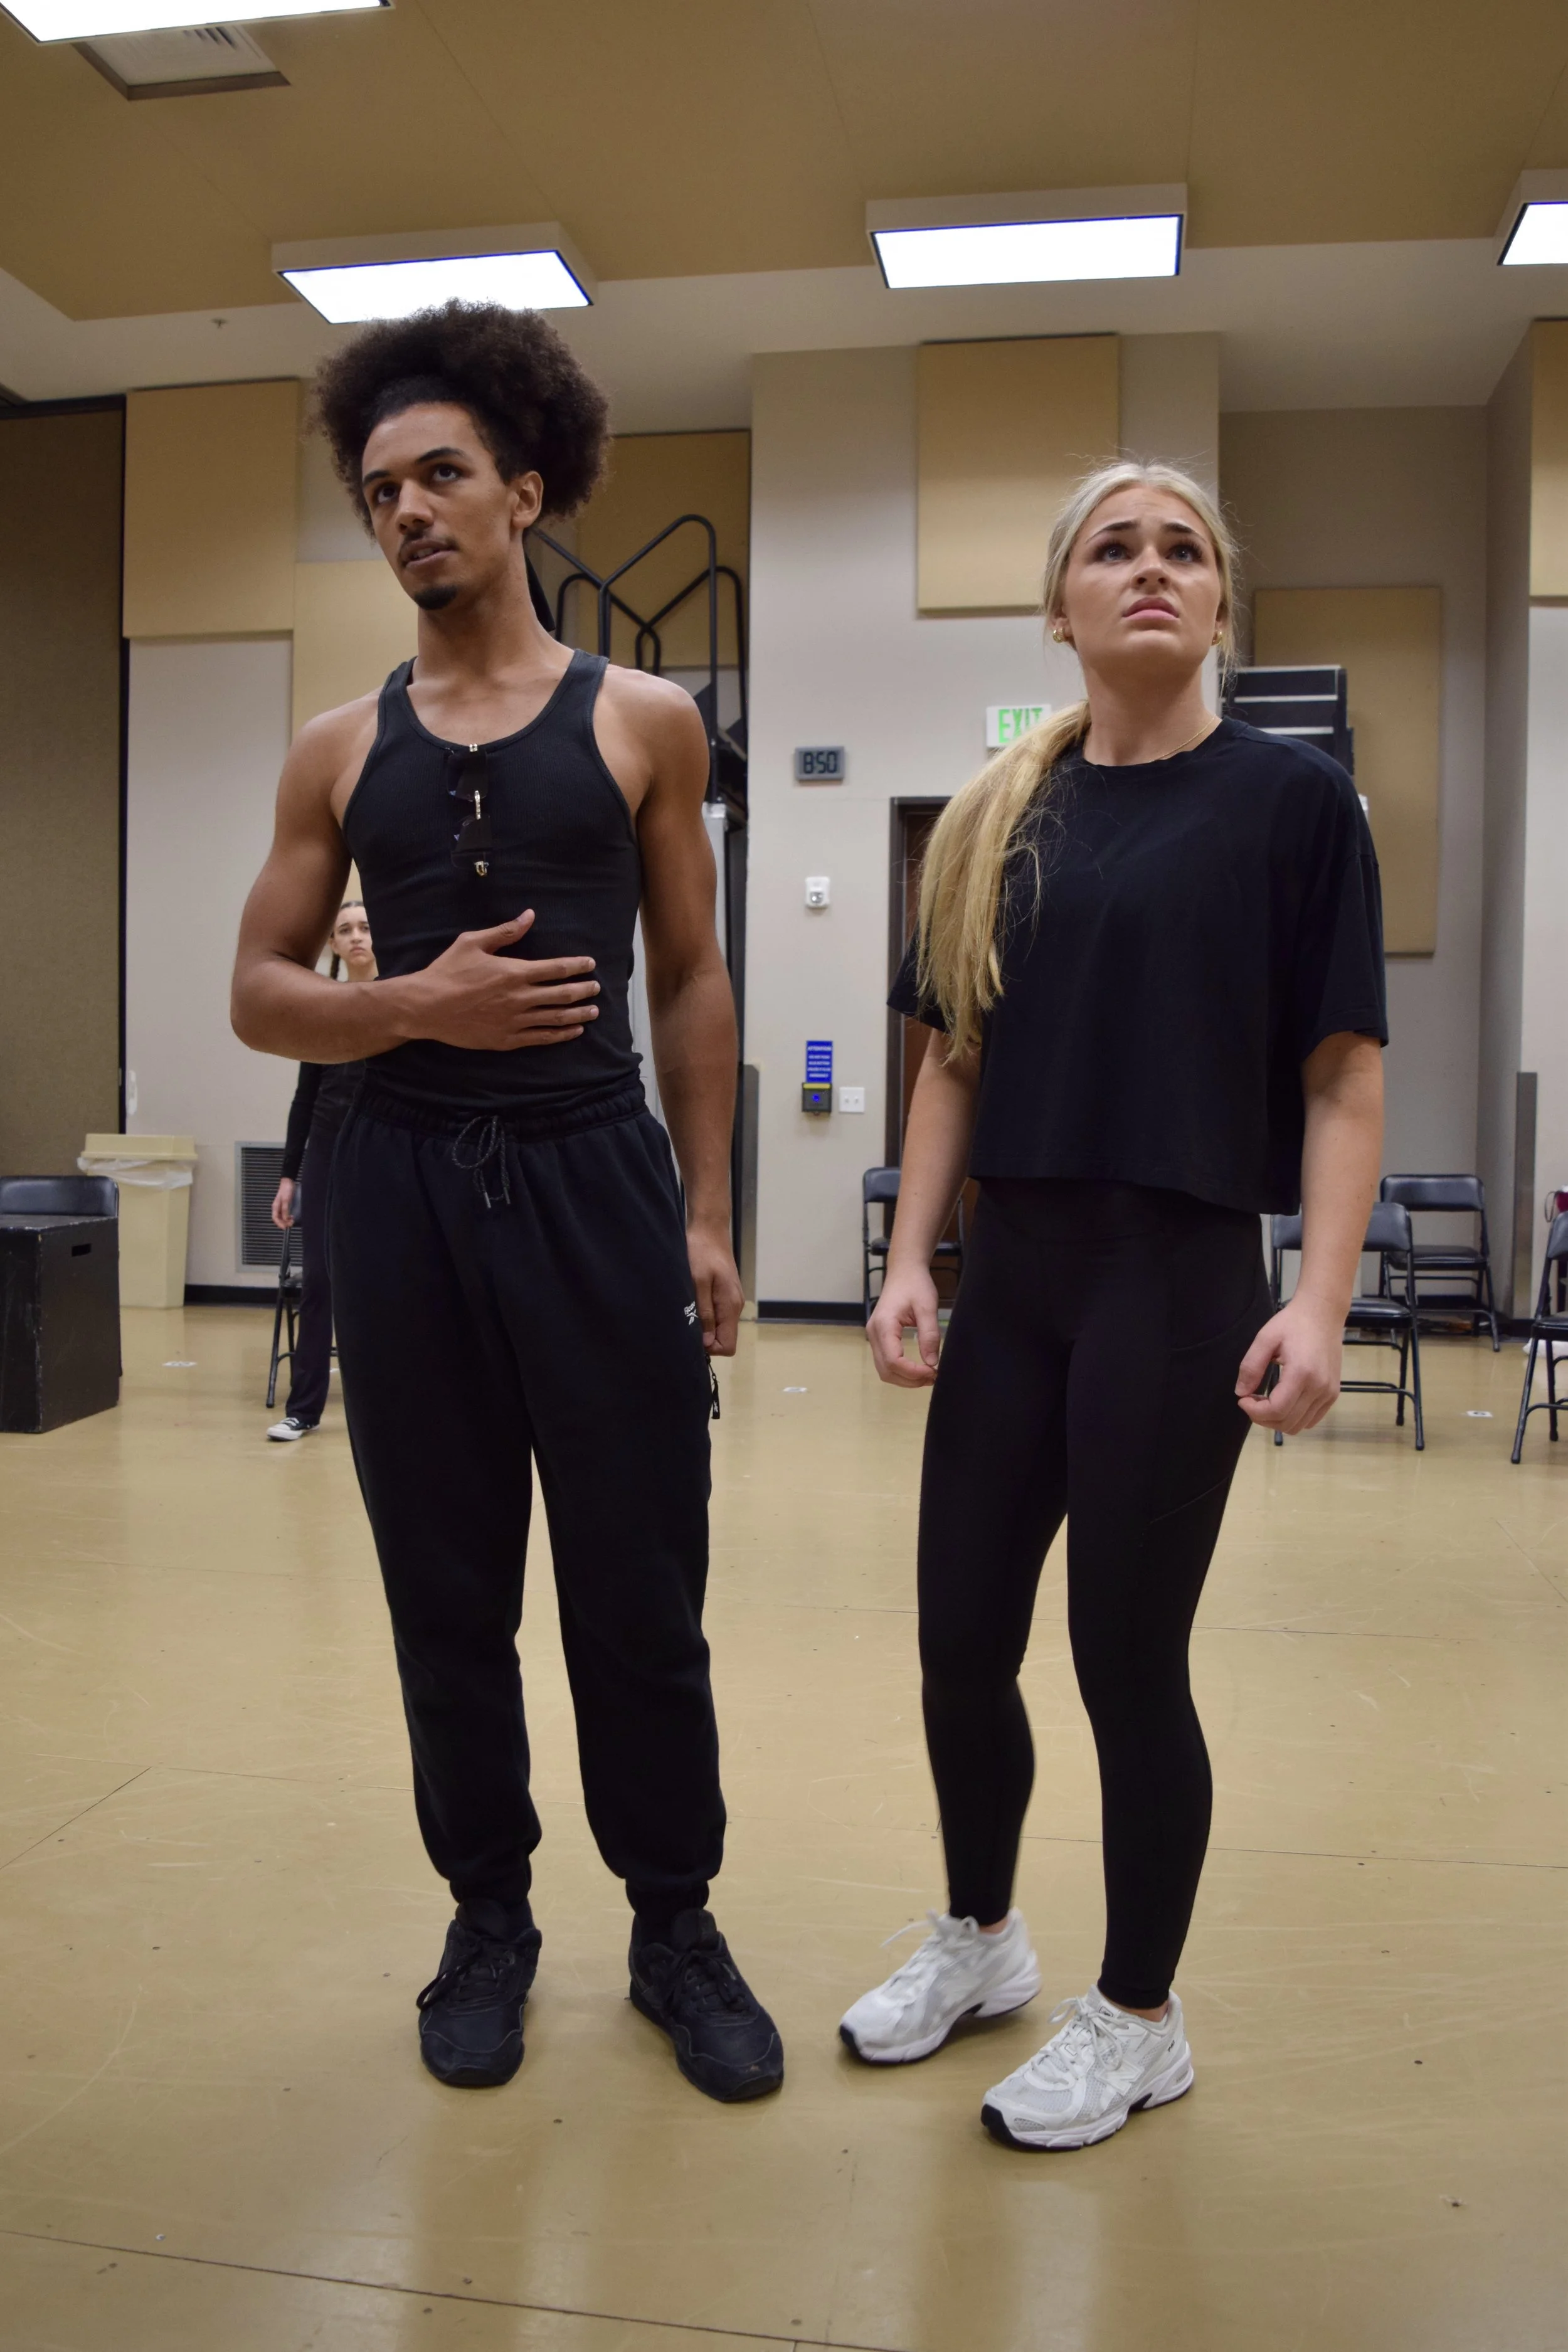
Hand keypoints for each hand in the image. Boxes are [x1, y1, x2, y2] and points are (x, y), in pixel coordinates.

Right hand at [270, 1178, 295, 1229]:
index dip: (279, 1224)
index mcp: (275, 1206)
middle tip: (291, 1224)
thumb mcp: (286, 1200)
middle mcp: (277, 1207)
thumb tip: (286, 1218)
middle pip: (279, 1218)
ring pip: (282, 1216)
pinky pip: (285, 1213)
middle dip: (284, 1223)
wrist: (289, 1181)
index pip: (275, 1218)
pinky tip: (292, 1216)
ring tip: (292, 1220)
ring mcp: (281, 1206)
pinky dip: (288, 1216)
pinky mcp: (285, 1204)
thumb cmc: (286, 1189)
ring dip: (286, 1220)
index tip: (285, 1227)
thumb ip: (285, 1209)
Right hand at [412, 911, 600, 1051]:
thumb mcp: (473, 943)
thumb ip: (504, 932)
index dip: (577, 966)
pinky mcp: (506, 1040)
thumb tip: (529, 915)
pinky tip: (573, 1031)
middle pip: (562, 994)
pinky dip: (561, 1034)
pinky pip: (541, 1038)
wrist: (426, 1007)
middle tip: (596, 989)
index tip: (590, 964)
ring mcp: (515, 1021)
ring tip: (593, 1011)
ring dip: (578, 1014)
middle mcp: (519, 998)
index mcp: (514, 972)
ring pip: (556, 1018)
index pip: (556, 968)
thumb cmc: (447, 971)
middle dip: (583, 990)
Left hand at [688, 1223, 742, 1355]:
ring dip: (703, 1325)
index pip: (728, 1346)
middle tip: (685, 1321)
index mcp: (730, 1306)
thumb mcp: (698, 1282)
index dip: (709, 1347)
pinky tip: (692, 1302)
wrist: (709, 1228)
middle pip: (724, 1338)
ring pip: (719, 1327)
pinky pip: (717, 1315)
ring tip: (687, 1310)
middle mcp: (734, 1307)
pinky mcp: (724, 1294)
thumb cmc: (701, 1252)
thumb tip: (706, 1342)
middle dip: (704, 1338)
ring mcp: (730, 1300)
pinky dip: (704, 1315)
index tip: (691, 1335)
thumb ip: (704, 1312)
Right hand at [867, 1265, 941, 1386]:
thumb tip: (932, 1363)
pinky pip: (885, 1362)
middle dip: (909, 1379)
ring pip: (884, 1370)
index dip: (913, 1372)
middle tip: (933, 1376)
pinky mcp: (879, 1337)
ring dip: (905, 1378)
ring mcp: (874, 1336)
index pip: (893, 1361)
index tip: (934, 1372)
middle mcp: (873, 1333)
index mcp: (884, 1325)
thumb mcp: (927, 1307)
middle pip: (886, 1370)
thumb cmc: (916, 1285)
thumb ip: (929, 1335)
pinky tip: (917, 1368)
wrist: (904, 1271)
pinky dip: (901, 1370)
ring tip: (928, 1374)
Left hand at [1235, 1297, 1344, 1434]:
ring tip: (1265, 1401)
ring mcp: (1329, 1393)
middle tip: (1251, 1400)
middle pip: (1287, 1422)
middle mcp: (1320, 1388)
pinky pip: (1312, 1419)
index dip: (1255, 1412)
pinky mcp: (1333, 1394)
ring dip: (1277, 1420)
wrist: (1323, 1313)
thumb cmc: (1293, 1323)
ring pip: (1299, 1426)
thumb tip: (1240, 1393)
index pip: (1276, 1410)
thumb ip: (1251, 1367)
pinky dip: (1294, 1418)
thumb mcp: (1265, 1339)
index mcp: (1302, 1373)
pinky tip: (1283, 1402)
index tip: (1242, 1400)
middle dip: (1263, 1418)